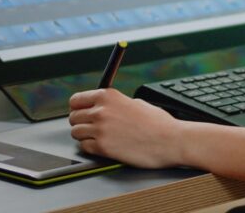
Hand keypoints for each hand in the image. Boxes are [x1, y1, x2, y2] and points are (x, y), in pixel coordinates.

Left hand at [69, 88, 184, 168]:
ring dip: (84, 136)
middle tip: (91, 127)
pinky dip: (91, 148)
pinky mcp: (103, 147)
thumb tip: (102, 107)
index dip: (78, 108)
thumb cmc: (157, 122)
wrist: (170, 140)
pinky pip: (84, 147)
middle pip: (73, 117)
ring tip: (98, 137)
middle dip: (81, 122)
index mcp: (108, 96)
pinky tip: (103, 146)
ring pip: (76, 133)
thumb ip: (114, 103)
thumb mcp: (134, 102)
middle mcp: (101, 110)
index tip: (81, 112)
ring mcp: (100, 129)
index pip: (76, 100)